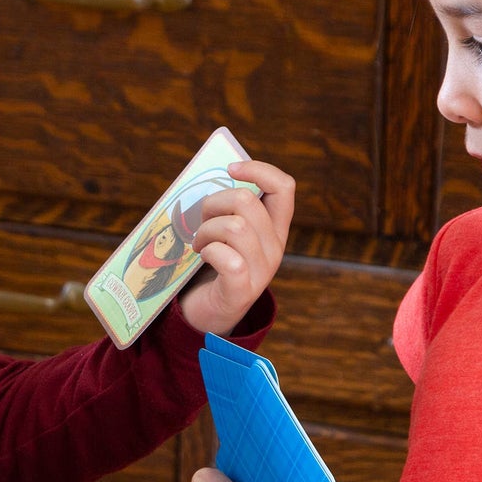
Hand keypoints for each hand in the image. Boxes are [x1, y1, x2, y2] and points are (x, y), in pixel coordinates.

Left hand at [178, 160, 293, 336]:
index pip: (284, 187)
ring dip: (206, 230)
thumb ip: (229, 208)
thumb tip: (209, 177)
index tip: (230, 168)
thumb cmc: (212, 264)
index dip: (258, 170)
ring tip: (197, 242)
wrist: (206, 313)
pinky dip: (209, 252)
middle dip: (214, 203)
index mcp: (275, 229)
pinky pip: (229, 260)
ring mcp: (262, 272)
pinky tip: (202, 256)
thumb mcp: (227, 232)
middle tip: (200, 221)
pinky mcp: (242, 291)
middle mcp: (275, 248)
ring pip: (235, 227)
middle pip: (247, 202)